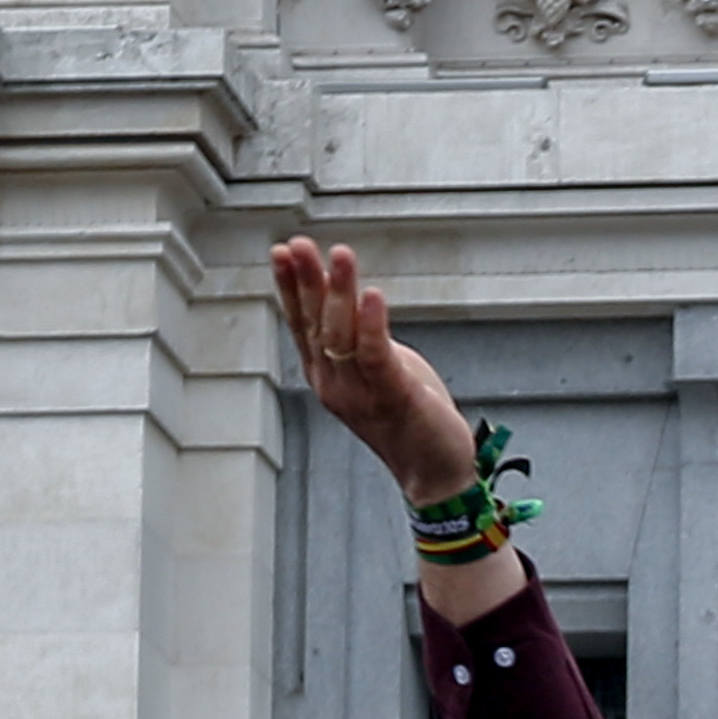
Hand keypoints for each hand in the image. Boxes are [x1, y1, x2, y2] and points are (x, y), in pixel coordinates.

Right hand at [270, 242, 498, 514]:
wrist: (435, 473)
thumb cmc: (408, 415)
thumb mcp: (374, 365)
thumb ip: (355, 334)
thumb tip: (343, 290)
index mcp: (325, 374)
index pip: (300, 323)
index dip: (289, 288)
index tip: (281, 252)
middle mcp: (334, 384)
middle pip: (314, 324)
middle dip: (306, 281)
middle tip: (299, 245)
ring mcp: (359, 393)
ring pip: (341, 334)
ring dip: (340, 292)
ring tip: (340, 255)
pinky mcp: (392, 398)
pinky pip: (375, 357)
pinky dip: (371, 324)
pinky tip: (372, 295)